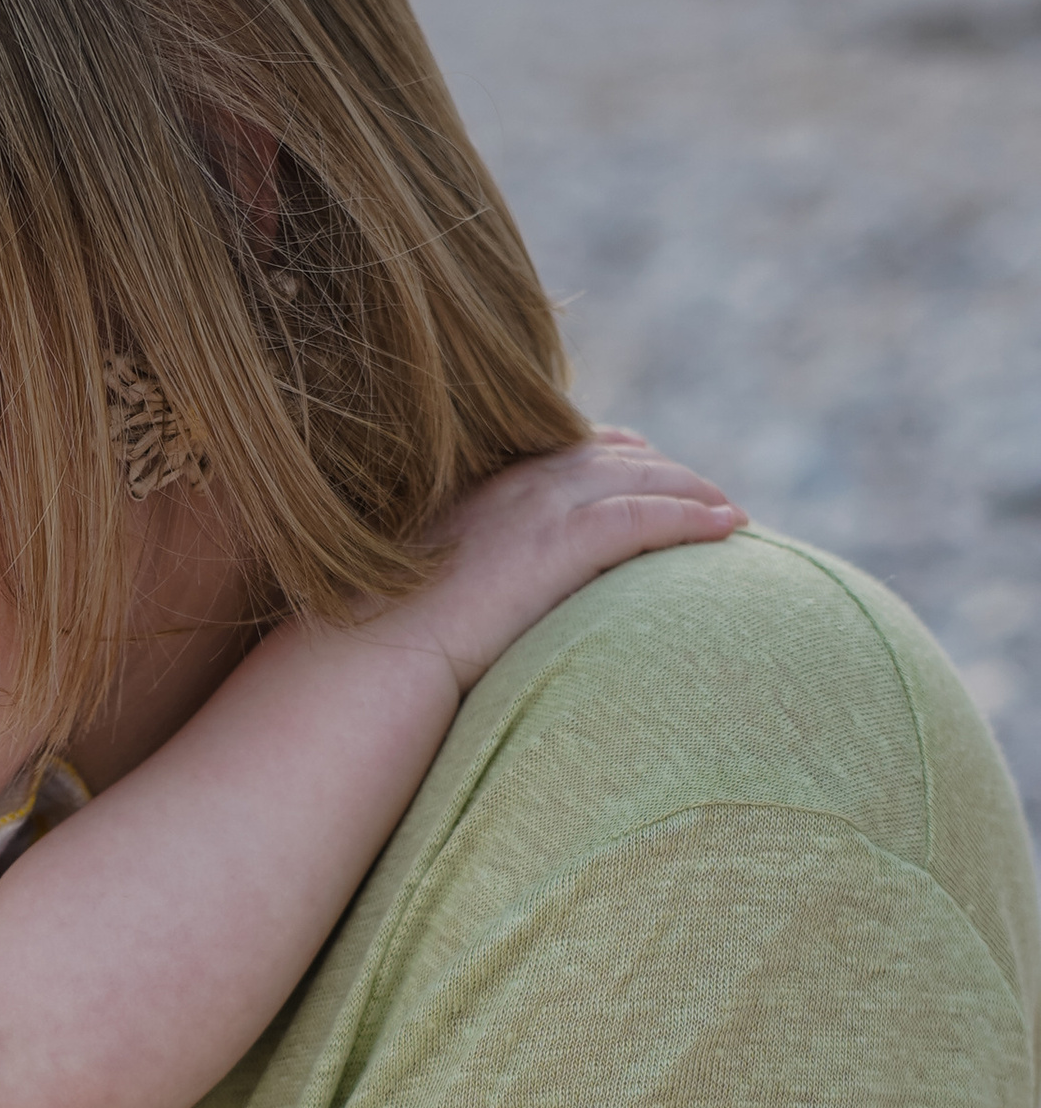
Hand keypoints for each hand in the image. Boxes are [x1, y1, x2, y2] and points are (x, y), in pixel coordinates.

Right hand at [389, 428, 743, 697]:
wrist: (374, 656)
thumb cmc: (396, 644)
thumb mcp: (437, 591)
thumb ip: (475, 577)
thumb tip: (495, 604)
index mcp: (488, 489)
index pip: (573, 452)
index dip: (626, 459)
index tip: (659, 477)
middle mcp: (516, 484)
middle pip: (617, 456)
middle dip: (672, 471)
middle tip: (714, 496)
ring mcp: (537, 508)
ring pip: (640, 477)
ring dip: (695, 489)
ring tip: (734, 512)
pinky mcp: (556, 542)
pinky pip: (642, 515)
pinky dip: (690, 516)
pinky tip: (728, 527)